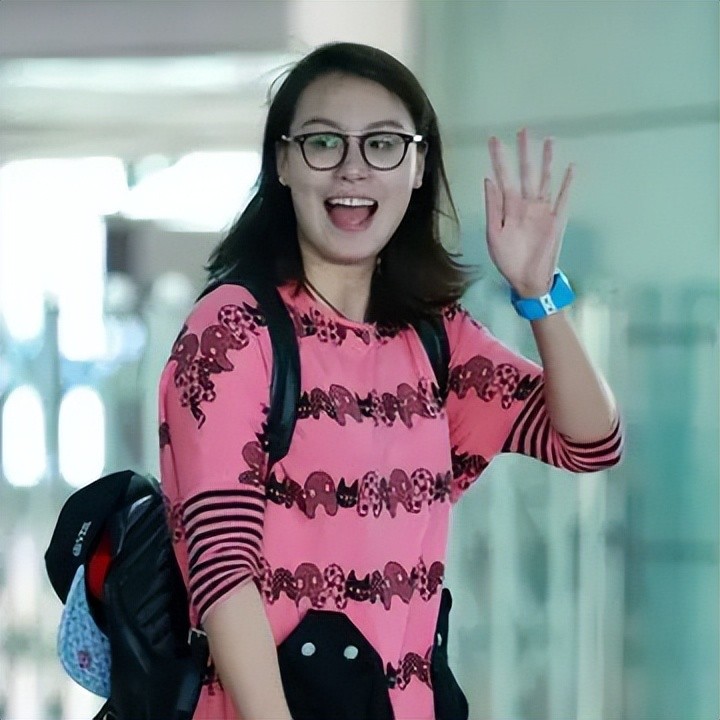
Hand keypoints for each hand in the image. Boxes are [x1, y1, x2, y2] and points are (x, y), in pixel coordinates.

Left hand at [484, 128, 573, 297]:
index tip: (494, 140)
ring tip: (548, 141)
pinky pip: (563, 199)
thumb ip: (493, 207)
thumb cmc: (508, 259)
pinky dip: (567, 184)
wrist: (526, 280)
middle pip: (525, 174)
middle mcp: (526, 205)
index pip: (503, 178)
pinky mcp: (556, 220)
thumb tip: (488, 180)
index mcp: (509, 208)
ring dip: (546, 162)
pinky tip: (570, 167)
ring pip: (545, 181)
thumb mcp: (494, 233)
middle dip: (524, 153)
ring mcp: (542, 211)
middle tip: (523, 130)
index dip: (499, 160)